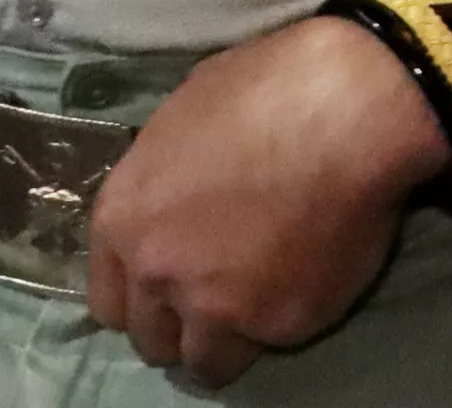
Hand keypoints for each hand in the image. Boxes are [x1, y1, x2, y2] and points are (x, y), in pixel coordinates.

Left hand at [87, 13, 448, 386]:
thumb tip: (172, 202)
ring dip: (225, 340)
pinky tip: (304, 276)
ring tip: (257, 304)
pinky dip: (284, 320)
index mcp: (123, 220)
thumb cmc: (262, 88)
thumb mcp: (181, 122)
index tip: (167, 285)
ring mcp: (219, 307)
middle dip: (179, 323)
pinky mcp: (280, 325)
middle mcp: (158, 273)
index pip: (107, 302)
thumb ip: (163, 185)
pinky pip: (272, 343)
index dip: (140, 295)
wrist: (344, 107)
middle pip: (151, 340)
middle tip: (216, 294)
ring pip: (206, 362)